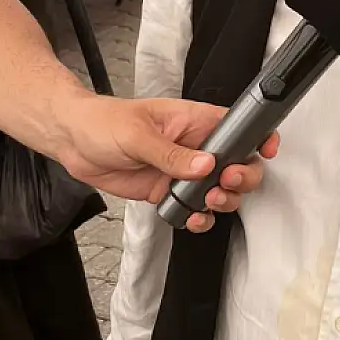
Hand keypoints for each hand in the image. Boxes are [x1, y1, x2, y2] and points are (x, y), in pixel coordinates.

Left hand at [47, 93, 276, 232]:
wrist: (73, 142)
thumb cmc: (104, 123)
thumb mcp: (137, 134)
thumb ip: (171, 153)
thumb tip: (205, 164)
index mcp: (195, 121)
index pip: (238, 127)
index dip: (258, 138)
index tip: (265, 151)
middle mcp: (196, 146)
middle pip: (239, 164)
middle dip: (242, 177)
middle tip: (226, 182)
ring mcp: (184, 172)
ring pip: (222, 190)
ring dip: (223, 200)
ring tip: (208, 201)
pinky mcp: (169, 192)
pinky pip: (195, 209)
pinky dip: (200, 218)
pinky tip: (193, 218)